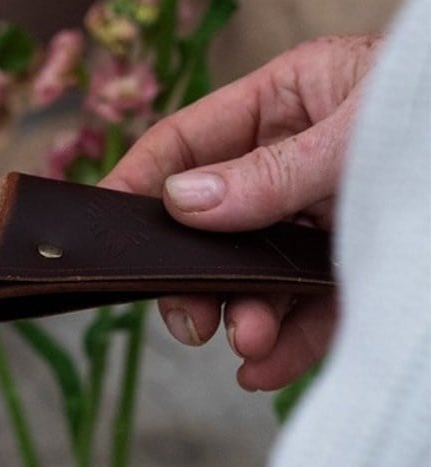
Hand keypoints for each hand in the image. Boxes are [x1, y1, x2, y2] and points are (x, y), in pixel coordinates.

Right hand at [102, 33, 379, 389]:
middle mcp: (298, 161)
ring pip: (257, 272)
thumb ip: (269, 171)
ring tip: (245, 342)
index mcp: (288, 100)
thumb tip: (181, 204)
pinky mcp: (363, 267)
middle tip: (188, 317)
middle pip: (213, 221)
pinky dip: (286, 341)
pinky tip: (267, 366)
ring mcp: (328, 218)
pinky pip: (309, 307)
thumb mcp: (358, 133)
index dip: (140, 181)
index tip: (104, 227)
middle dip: (195, 273)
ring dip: (243, 313)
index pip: (188, 141)